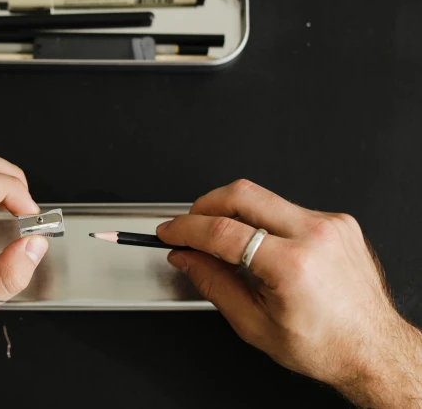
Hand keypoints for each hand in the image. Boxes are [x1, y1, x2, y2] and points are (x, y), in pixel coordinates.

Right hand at [158, 180, 421, 408]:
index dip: (186, 229)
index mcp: (293, 265)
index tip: (169, 232)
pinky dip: (262, 221)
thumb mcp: (254, 324)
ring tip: (222, 242)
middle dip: (204, 204)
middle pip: (242, 193)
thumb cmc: (325, 345)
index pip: (222, 231)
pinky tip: (257, 246)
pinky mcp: (337, 222)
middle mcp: (315, 234)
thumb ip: (212, 283)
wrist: (373, 349)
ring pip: (263, 196)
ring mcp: (330, 224)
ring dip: (232, 213)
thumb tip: (186, 258)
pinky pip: (286, 207)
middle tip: (188, 224)